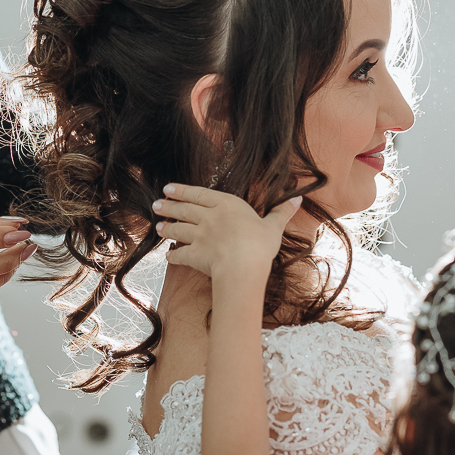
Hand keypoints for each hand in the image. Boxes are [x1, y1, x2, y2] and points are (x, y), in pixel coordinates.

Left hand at [153, 184, 300, 280]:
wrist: (242, 267)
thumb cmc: (259, 245)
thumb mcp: (273, 227)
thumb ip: (281, 213)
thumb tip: (297, 199)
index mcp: (227, 206)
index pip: (199, 194)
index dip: (183, 190)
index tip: (168, 188)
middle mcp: (209, 218)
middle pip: (184, 210)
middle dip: (169, 206)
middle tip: (156, 205)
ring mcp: (200, 236)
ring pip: (178, 230)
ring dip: (167, 228)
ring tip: (158, 227)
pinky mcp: (195, 255)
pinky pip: (180, 255)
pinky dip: (173, 256)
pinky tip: (168, 257)